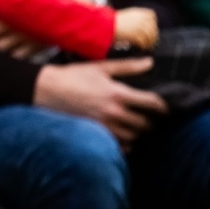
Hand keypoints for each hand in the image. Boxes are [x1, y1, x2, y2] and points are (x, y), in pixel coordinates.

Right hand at [34, 58, 166, 143]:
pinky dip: (124, 143)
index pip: (152, 103)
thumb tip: (150, 62)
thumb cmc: (72, 76)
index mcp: (118, 93)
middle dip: (149, 121)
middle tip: (148, 118)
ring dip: (137, 133)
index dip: (162, 107)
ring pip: (133, 137)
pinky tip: (122, 136)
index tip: (164, 108)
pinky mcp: (94, 133)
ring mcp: (104, 125)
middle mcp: (114, 112)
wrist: (45, 90)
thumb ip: (128, 67)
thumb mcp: (100, 67)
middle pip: (144, 124)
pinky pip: (118, 145)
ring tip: (135, 127)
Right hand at [113, 7, 158, 49]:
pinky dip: (143, 46)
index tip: (152, 29)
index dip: (153, 23)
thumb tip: (144, 27)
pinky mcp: (135, 35)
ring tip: (147, 47)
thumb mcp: (126, 16)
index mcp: (137, 12)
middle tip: (151, 42)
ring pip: (149, 36)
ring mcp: (138, 26)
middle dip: (153, 36)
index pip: (152, 16)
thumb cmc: (112, 22)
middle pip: (152, 28)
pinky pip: (143, 42)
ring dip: (149, 43)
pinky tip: (141, 48)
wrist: (104, 25)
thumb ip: (136, 18)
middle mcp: (140, 18)